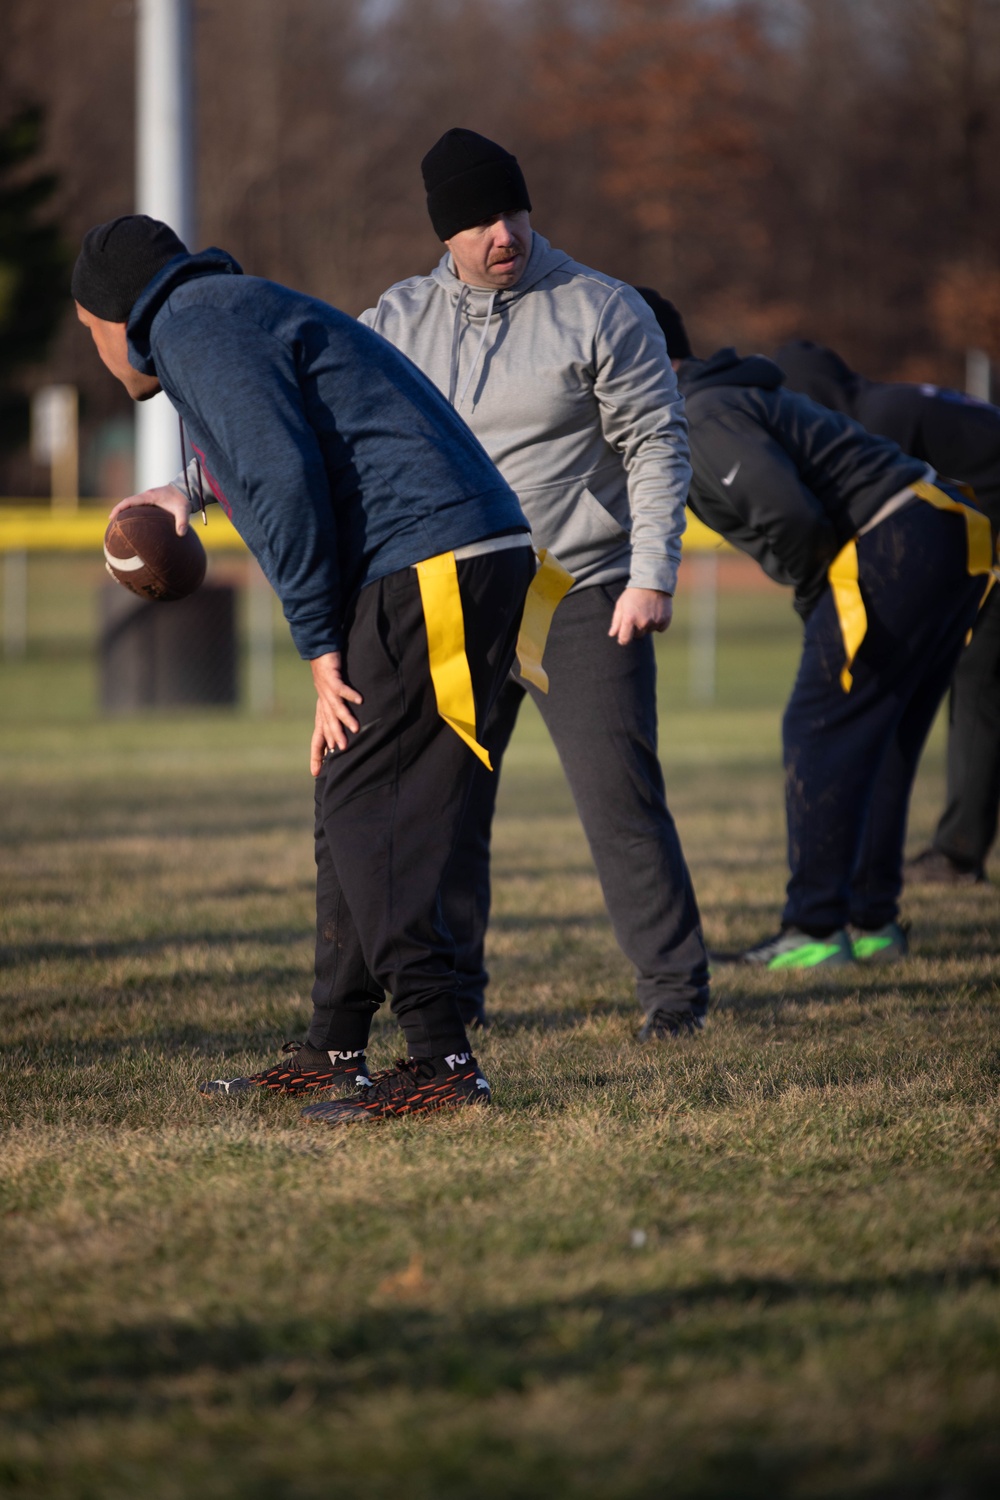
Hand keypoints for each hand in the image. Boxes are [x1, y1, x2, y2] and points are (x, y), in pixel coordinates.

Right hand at [109, 484, 190, 536]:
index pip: (129, 501)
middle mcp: (146, 496)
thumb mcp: (184, 510)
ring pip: (132, 504)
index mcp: (150, 496)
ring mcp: (148, 498)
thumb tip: (181, 534)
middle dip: (118, 511)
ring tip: (118, 524)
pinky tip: (132, 523)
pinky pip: (138, 507)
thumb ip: (183, 522)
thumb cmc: (183, 500)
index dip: (119, 508)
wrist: (187, 490)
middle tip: (111, 523)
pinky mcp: (151, 501)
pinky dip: (133, 513)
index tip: (111, 517)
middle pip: (127, 503)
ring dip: (124, 512)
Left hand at [310, 652, 363, 773]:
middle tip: (342, 751)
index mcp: (321, 712)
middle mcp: (322, 704)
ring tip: (354, 729)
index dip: (316, 753)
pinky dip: (350, 694)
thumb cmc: (328, 678)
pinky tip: (360, 700)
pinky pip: (342, 688)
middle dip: (333, 738)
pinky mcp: (332, 678)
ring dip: (344, 718)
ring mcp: (326, 691)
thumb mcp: (331, 700)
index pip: (318, 736)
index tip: (315, 773)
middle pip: (326, 725)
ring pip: (335, 708)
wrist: (320, 652)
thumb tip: (344, 736)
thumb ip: (337, 716)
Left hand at [608, 587, 672, 644]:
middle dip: (636, 628)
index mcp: (629, 619)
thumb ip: (616, 621)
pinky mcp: (665, 620)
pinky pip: (660, 628)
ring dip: (648, 625)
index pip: (624, 640)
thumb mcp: (621, 604)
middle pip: (638, 635)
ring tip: (647, 610)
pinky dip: (658, 623)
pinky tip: (656, 612)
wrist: (653, 581)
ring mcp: (655, 622)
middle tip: (637, 614)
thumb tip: (612, 635)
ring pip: (649, 631)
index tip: (623, 637)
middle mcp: (642, 622)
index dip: (623, 639)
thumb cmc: (633, 593)